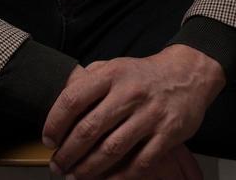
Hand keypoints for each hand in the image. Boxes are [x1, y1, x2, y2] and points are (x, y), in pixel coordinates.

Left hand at [42, 44, 226, 178]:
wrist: (186, 74)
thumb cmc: (142, 75)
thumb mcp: (114, 66)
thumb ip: (89, 80)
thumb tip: (61, 100)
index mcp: (111, 74)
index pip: (73, 98)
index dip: (55, 122)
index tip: (49, 139)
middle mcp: (129, 93)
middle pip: (89, 128)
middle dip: (68, 153)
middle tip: (57, 166)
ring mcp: (149, 114)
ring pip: (112, 149)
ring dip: (89, 168)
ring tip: (75, 176)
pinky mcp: (167, 134)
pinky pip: (140, 162)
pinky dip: (120, 176)